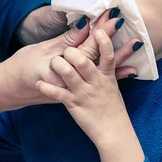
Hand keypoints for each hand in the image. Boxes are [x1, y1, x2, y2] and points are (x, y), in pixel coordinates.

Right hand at [0, 9, 140, 112]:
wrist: (11, 90)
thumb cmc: (23, 67)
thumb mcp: (43, 50)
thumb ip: (66, 40)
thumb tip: (84, 24)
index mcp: (63, 64)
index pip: (87, 43)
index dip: (100, 28)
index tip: (112, 14)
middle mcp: (73, 75)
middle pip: (96, 54)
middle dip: (110, 36)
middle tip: (123, 20)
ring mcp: (75, 84)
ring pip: (100, 66)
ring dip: (118, 54)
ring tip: (136, 44)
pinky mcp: (76, 90)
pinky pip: (98, 79)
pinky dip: (114, 75)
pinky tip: (129, 70)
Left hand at [36, 29, 129, 144]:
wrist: (113, 132)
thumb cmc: (112, 107)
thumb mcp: (113, 85)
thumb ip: (109, 67)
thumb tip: (122, 49)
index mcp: (106, 75)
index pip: (107, 55)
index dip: (104, 42)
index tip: (99, 30)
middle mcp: (95, 82)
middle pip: (83, 60)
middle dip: (72, 52)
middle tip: (67, 51)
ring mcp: (83, 92)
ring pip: (68, 73)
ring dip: (58, 65)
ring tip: (53, 63)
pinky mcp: (73, 104)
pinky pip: (57, 93)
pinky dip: (47, 87)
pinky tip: (39, 83)